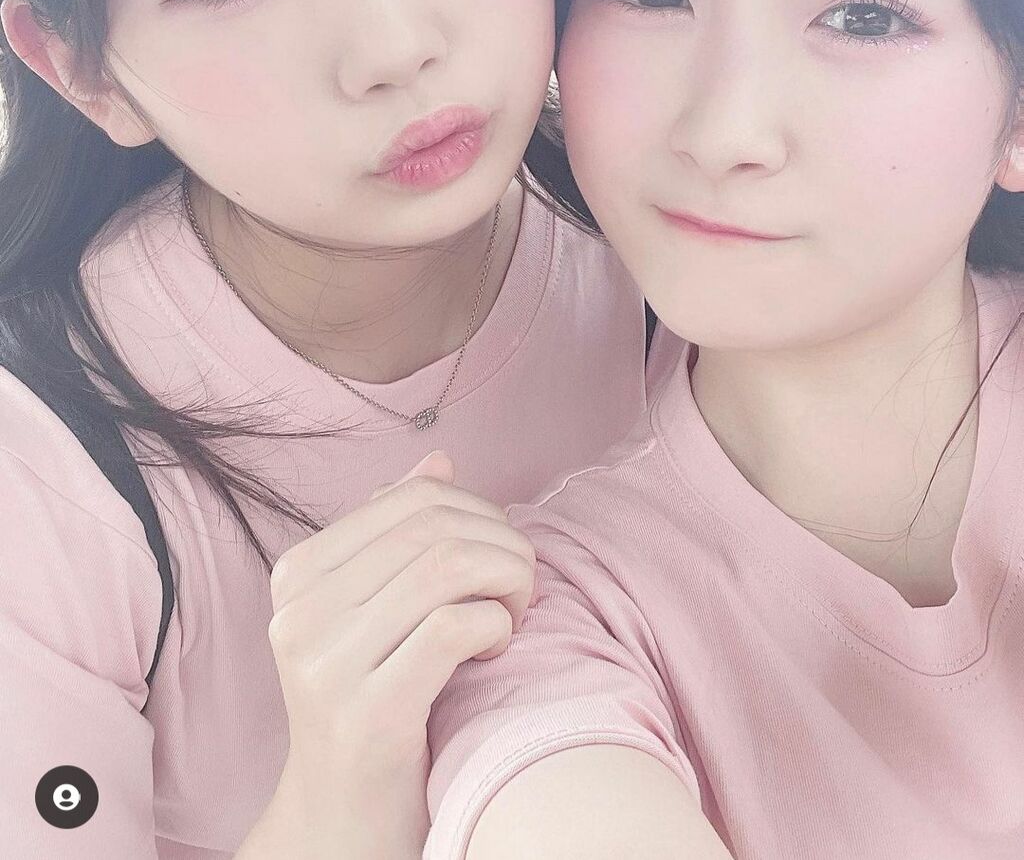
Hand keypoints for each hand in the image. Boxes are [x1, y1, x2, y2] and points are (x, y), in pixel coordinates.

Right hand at [235, 450, 535, 859]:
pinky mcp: (365, 712)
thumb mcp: (374, 611)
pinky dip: (495, 623)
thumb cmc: (371, 700)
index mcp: (297, 573)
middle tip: (523, 581)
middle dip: (502, 543)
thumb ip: (398, 535)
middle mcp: (298, 611)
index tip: (500, 548)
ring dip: (507, 580)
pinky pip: (454, 626)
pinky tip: (495, 645)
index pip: (409, 499)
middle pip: (433, 528)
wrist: (340, 818)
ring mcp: (325, 663)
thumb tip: (439, 459)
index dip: (477, 510)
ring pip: (447, 567)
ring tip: (516, 610)